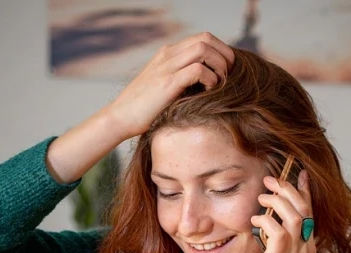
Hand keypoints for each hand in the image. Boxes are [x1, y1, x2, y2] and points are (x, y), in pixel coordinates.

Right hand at [104, 32, 234, 138]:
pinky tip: (209, 91)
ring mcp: (166, 67)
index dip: (221, 50)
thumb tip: (208, 83)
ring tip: (221, 82)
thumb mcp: (164, 86)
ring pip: (203, 48)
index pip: (203, 38)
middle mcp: (168, 54)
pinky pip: (197, 69)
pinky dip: (210, 78)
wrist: (120, 118)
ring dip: (219, 64)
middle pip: (206, 38)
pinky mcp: (167, 83)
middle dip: (224, 54)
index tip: (227, 70)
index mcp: (168, 53)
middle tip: (230, 74)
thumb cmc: (144, 108)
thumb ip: (182, 78)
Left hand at [250, 170, 316, 252]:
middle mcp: (306, 247)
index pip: (310, 213)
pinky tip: (254, 220)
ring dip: (275, 199)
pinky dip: (264, 220)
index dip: (305, 191)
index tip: (299, 174)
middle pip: (302, 207)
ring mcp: (295, 252)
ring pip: (291, 212)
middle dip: (288, 187)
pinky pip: (274, 228)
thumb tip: (272, 242)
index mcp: (309, 250)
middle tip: (272, 178)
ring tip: (261, 195)